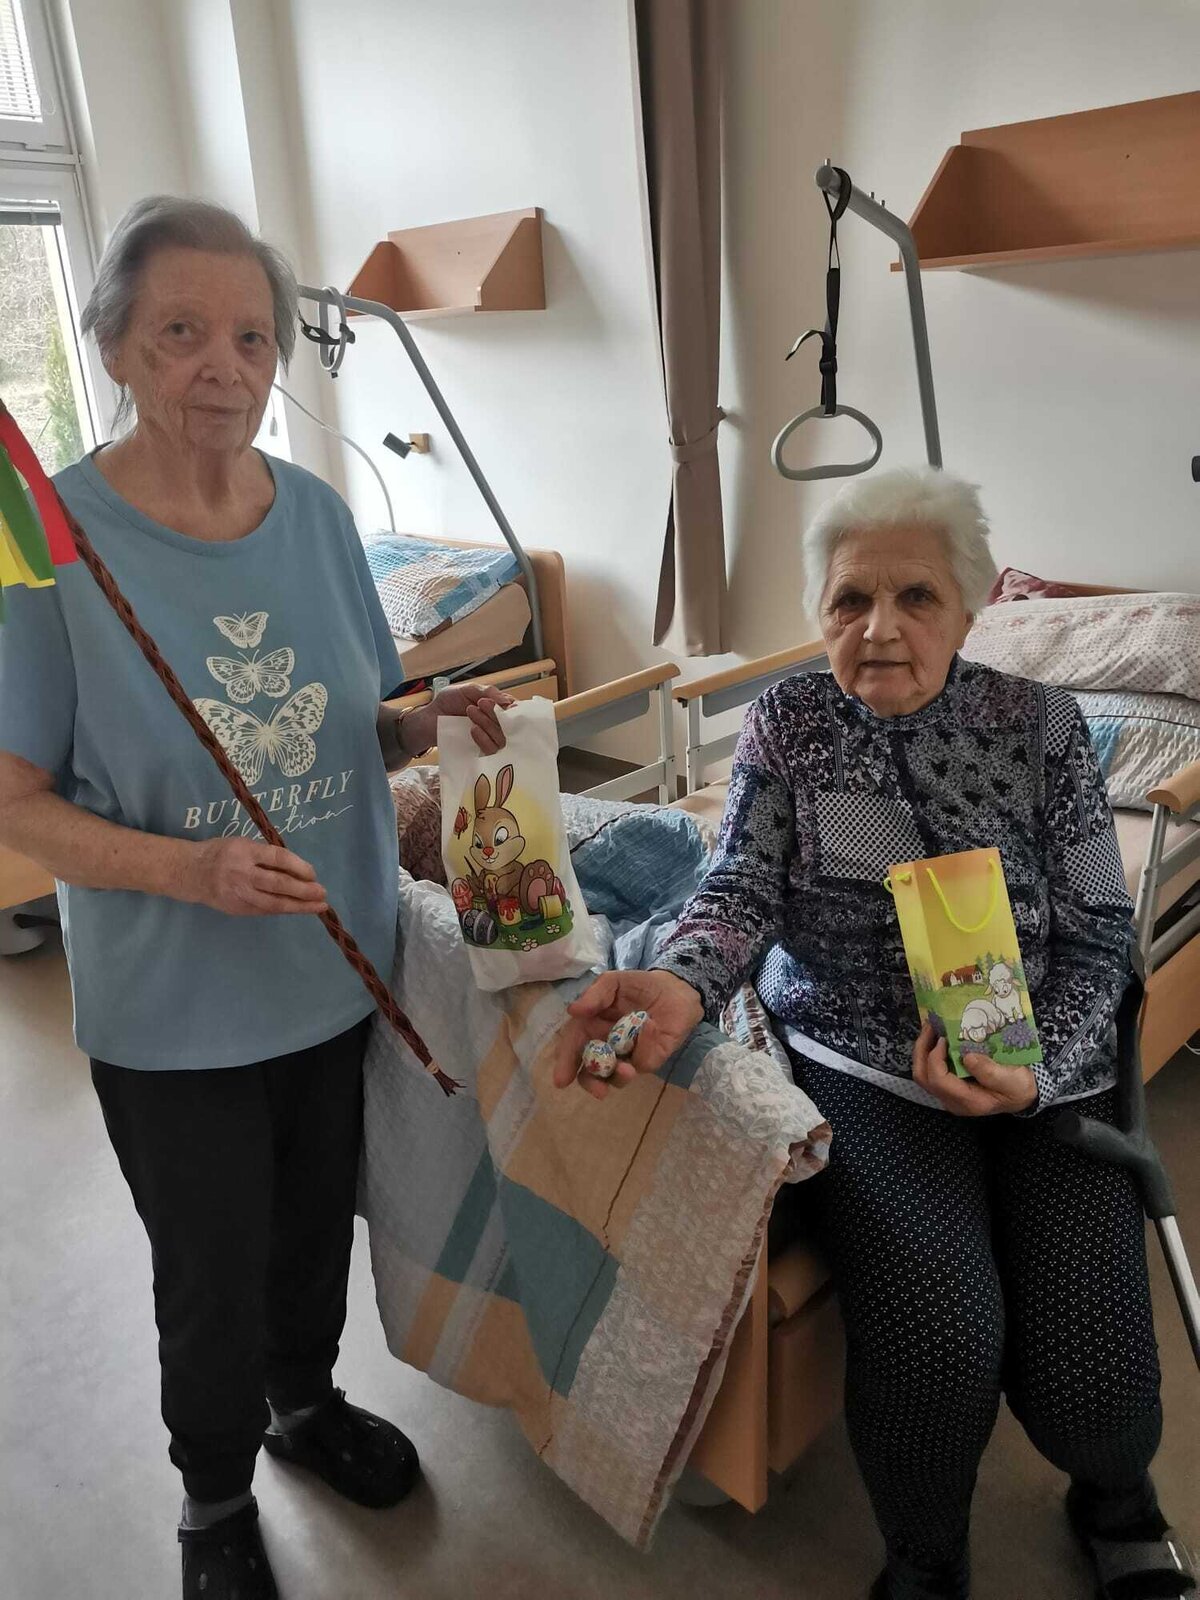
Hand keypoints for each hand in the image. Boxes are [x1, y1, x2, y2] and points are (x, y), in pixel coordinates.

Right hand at [180, 838, 328, 917]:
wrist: (190, 872)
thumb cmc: (221, 853)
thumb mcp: (242, 844)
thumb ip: (266, 856)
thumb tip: (298, 870)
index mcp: (244, 851)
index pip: (278, 858)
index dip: (299, 866)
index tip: (313, 873)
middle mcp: (242, 873)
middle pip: (278, 884)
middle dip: (304, 890)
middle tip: (323, 893)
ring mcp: (239, 894)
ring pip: (273, 903)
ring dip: (299, 906)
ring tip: (318, 906)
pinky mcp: (237, 909)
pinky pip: (265, 910)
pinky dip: (283, 909)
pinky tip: (298, 909)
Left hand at [402, 685, 515, 757]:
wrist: (428, 718)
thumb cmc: (448, 702)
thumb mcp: (467, 690)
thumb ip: (487, 691)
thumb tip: (508, 701)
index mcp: (497, 708)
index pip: (517, 711)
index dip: (514, 709)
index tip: (503, 704)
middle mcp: (497, 725)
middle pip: (510, 726)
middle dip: (495, 713)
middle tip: (479, 703)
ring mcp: (489, 739)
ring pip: (501, 739)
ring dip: (488, 724)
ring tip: (470, 712)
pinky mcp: (479, 751)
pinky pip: (491, 751)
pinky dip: (483, 739)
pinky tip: (472, 730)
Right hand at [557, 969, 704, 1101]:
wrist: (674, 989)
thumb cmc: (639, 986)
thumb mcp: (614, 982)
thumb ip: (595, 995)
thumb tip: (573, 1011)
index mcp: (590, 1029)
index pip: (574, 1048)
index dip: (566, 1063)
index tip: (562, 1080)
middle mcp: (606, 1048)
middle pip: (592, 1072)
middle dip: (592, 1083)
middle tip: (598, 1090)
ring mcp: (628, 1056)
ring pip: (617, 1077)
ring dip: (619, 1076)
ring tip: (627, 1070)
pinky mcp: (650, 1060)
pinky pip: (643, 1061)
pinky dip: (645, 1046)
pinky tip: (651, 1027)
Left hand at [912, 1022, 1037, 1115]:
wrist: (1023, 1095)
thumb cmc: (1018, 1087)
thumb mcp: (1012, 1080)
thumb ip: (990, 1072)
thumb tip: (967, 1057)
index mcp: (968, 1101)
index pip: (938, 1080)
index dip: (935, 1058)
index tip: (944, 1038)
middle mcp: (953, 1101)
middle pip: (923, 1077)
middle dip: (921, 1050)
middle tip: (930, 1026)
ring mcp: (949, 1095)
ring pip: (923, 1074)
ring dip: (923, 1049)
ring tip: (931, 1028)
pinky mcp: (950, 1086)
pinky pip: (930, 1070)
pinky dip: (929, 1052)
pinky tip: (937, 1036)